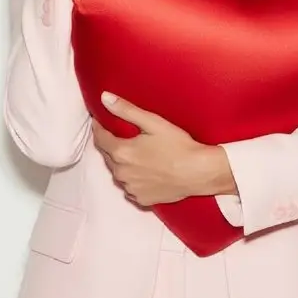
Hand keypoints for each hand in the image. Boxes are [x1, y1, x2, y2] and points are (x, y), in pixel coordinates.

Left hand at [93, 92, 231, 206]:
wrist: (199, 172)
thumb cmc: (178, 146)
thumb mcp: (152, 122)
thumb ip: (126, 110)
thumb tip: (104, 98)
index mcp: (121, 152)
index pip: (100, 138)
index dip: (99, 128)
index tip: (99, 121)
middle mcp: (121, 173)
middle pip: (108, 156)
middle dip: (111, 144)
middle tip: (121, 136)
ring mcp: (131, 188)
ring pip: (118, 172)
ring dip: (121, 163)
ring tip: (135, 154)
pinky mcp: (141, 199)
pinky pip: (130, 187)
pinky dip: (133, 179)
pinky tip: (145, 172)